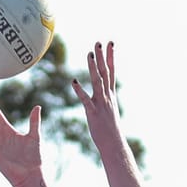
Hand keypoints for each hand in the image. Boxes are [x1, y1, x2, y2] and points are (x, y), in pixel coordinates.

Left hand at [71, 41, 127, 155]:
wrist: (113, 143)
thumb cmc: (109, 129)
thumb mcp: (109, 109)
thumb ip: (105, 98)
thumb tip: (104, 91)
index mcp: (110, 94)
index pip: (112, 71)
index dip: (111, 56)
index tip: (111, 43)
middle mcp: (107, 96)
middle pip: (105, 72)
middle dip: (102, 57)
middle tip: (99, 42)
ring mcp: (101, 103)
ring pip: (97, 82)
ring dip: (93, 68)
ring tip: (90, 54)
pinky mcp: (93, 112)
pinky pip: (85, 100)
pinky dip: (79, 91)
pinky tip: (73, 82)